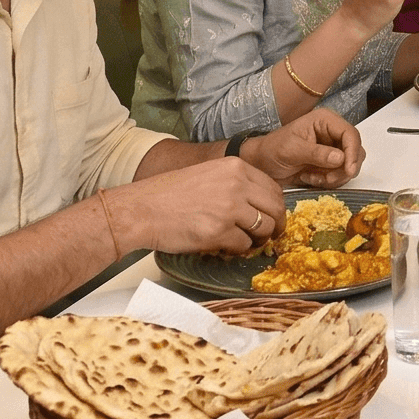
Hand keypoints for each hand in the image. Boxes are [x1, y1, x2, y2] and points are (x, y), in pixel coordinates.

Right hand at [104, 154, 288, 256]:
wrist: (141, 209)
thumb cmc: (169, 195)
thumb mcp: (207, 175)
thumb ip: (234, 184)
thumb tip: (258, 205)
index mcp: (235, 167)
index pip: (273, 188)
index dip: (276, 207)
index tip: (273, 217)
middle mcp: (237, 184)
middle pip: (275, 209)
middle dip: (275, 226)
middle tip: (268, 236)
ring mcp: (230, 208)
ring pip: (263, 229)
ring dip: (257, 240)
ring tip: (244, 243)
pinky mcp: (219, 231)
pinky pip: (243, 245)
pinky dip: (237, 250)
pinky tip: (224, 247)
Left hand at [246, 108, 364, 187]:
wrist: (261, 165)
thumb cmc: (272, 151)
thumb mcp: (292, 150)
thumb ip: (316, 153)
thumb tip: (340, 158)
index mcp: (325, 121)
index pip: (351, 134)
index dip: (353, 152)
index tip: (348, 170)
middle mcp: (332, 133)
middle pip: (355, 151)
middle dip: (343, 168)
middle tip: (326, 179)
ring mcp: (332, 149)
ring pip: (350, 165)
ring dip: (335, 177)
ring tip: (312, 177)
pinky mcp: (330, 164)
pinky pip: (340, 175)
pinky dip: (328, 181)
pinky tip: (310, 178)